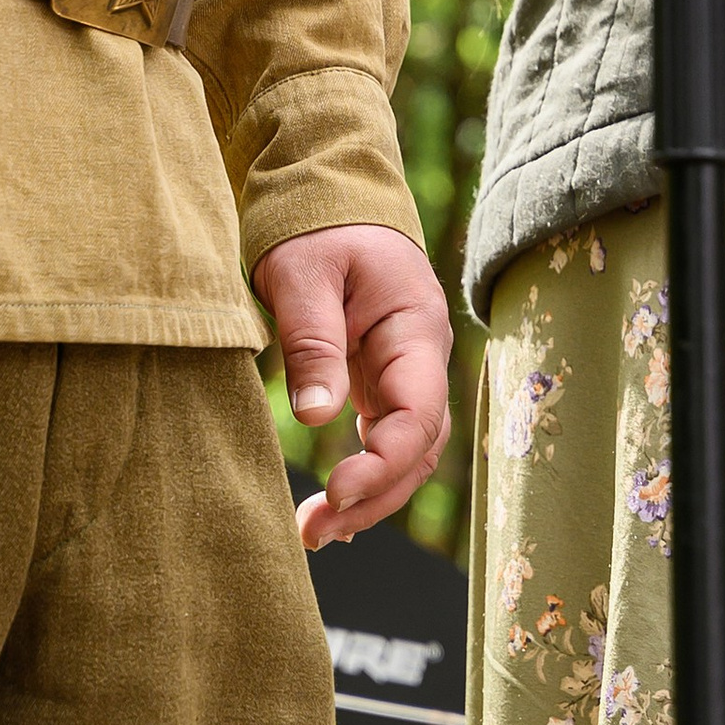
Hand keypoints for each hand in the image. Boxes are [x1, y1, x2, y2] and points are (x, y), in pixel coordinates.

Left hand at [251, 222, 453, 548]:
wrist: (327, 190)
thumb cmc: (317, 224)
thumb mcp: (303, 273)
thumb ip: (312, 341)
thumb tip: (318, 418)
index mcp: (416, 326)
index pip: (419, 414)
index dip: (382, 464)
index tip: (335, 492)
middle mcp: (420, 357)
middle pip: (418, 447)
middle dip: (374, 497)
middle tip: (315, 531)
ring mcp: (402, 371)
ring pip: (404, 451)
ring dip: (368, 496)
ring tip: (314, 533)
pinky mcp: (379, 380)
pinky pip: (383, 439)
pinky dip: (362, 476)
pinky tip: (331, 508)